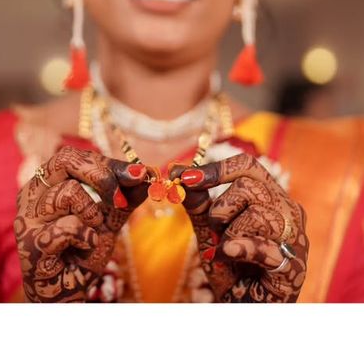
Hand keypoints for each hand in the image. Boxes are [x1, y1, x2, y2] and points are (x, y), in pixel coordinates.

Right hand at [14, 146, 147, 301]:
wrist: (68, 290)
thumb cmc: (82, 249)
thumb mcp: (109, 217)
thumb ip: (125, 195)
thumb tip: (147, 173)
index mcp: (48, 180)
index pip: (76, 156)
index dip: (109, 163)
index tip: (139, 173)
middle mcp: (32, 193)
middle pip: (65, 159)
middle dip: (102, 175)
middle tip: (120, 196)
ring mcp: (28, 217)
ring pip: (69, 192)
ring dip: (93, 215)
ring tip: (91, 233)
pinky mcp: (30, 243)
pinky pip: (69, 227)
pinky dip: (86, 239)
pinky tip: (80, 250)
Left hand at [171, 154, 308, 301]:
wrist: (241, 307)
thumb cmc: (231, 265)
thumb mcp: (209, 229)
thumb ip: (197, 201)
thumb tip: (178, 170)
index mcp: (270, 196)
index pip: (247, 167)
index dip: (216, 169)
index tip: (186, 177)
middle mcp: (288, 210)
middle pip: (251, 185)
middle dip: (221, 208)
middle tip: (216, 229)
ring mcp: (295, 238)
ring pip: (258, 214)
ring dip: (230, 235)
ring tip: (228, 251)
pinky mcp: (294, 267)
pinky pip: (265, 248)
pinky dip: (241, 250)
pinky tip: (229, 254)